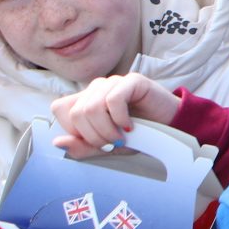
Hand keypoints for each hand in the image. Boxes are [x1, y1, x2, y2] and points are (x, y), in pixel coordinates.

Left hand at [50, 73, 181, 157]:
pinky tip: (130, 125)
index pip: (60, 109)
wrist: (170, 128)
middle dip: (93, 136)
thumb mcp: (107, 147)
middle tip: (111, 143)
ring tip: (121, 137)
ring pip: (92, 107)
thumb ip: (82, 147)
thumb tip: (58, 142)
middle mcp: (96, 88)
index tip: (94, 142)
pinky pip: (113, 100)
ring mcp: (114, 83)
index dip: (73, 130)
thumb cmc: (138, 135)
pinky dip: (119, 119)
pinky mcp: (132, 81)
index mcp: (85, 100)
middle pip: (76, 112)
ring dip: (107, 130)